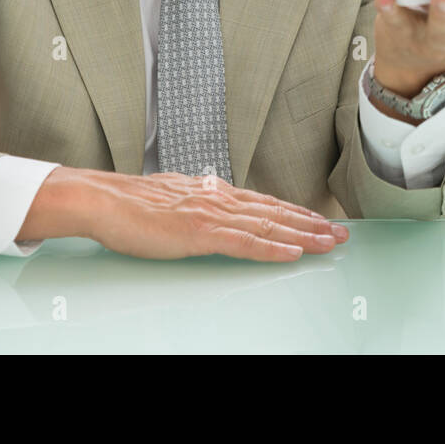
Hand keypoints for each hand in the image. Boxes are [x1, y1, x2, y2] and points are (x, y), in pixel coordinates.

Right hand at [18, 166, 347, 261]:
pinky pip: (245, 243)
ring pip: (268, 226)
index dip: (294, 212)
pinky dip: (274, 249)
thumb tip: (213, 207)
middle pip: (274, 212)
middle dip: (311, 223)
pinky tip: (294, 253)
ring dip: (303, 234)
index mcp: (211, 192)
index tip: (319, 219)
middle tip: (341, 232)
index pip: (263, 203)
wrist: (103, 200)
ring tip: (330, 242)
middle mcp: (218, 198)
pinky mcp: (200, 233)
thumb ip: (197, 203)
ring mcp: (211, 215)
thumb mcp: (173, 199)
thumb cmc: (130, 204)